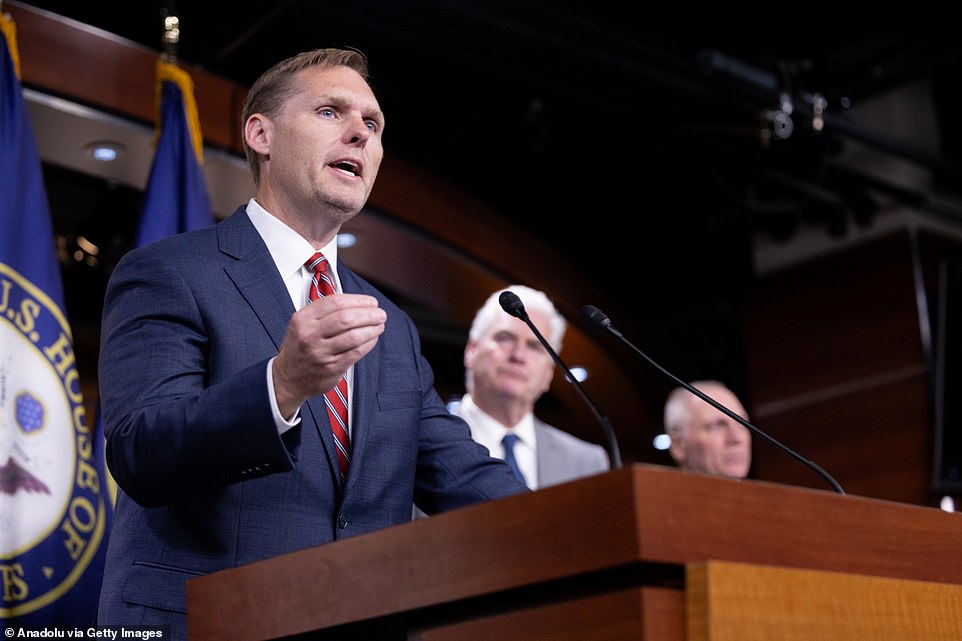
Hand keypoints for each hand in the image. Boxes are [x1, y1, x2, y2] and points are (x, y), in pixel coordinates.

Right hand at [273, 293, 385, 416]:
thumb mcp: (303, 323)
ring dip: (372, 329)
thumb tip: (359, 302)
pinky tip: (372, 338)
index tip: (371, 302)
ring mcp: (320, 353)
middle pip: (346, 318)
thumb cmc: (301, 346)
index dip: (358, 300)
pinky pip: (355, 352)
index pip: (335, 302)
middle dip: (368, 314)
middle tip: (380, 314)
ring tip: (379, 325)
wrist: (287, 377)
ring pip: (353, 336)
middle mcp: (310, 334)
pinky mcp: (331, 368)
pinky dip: (368, 343)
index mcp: (303, 318)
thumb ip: (325, 311)